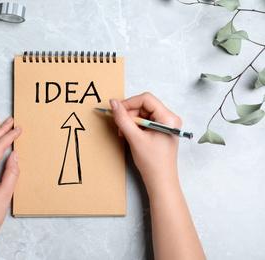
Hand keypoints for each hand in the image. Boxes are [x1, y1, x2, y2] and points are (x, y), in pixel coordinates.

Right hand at [111, 93, 205, 258]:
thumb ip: (123, 119)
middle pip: (144, 106)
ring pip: (142, 114)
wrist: (160, 180)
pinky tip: (129, 135)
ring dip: (130, 121)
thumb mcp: (135, 138)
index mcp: (168, 118)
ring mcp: (164, 124)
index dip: (129, 103)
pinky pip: (144, 122)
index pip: (146, 99)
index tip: (116, 110)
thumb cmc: (152, 162)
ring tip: (123, 133)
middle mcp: (169, 118)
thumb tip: (113, 103)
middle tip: (119, 126)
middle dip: (129, 114)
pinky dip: (134, 126)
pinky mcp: (159, 130)